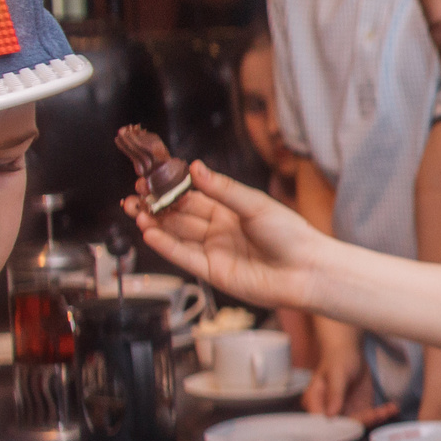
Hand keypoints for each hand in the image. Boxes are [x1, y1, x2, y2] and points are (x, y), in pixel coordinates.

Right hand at [126, 162, 331, 314]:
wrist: (306, 271)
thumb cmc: (289, 234)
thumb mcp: (255, 205)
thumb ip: (223, 189)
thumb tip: (195, 168)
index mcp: (230, 211)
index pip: (193, 196)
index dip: (170, 189)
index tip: (148, 178)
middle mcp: (219, 230)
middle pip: (179, 216)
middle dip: (156, 206)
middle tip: (133, 196)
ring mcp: (215, 251)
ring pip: (177, 236)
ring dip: (155, 225)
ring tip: (136, 212)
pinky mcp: (213, 272)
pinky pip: (184, 257)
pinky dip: (166, 246)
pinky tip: (149, 233)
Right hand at [301, 337, 391, 426]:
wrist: (350, 351)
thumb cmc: (338, 358)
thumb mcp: (337, 374)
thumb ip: (334, 393)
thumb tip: (331, 414)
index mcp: (316, 402)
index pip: (323, 423)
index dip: (338, 428)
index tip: (356, 422)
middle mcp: (329, 410)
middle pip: (344, 425)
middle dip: (363, 421)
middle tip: (378, 414)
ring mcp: (346, 410)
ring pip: (360, 422)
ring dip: (376, 418)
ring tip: (389, 409)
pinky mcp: (359, 408)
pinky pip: (370, 416)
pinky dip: (382, 413)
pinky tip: (393, 408)